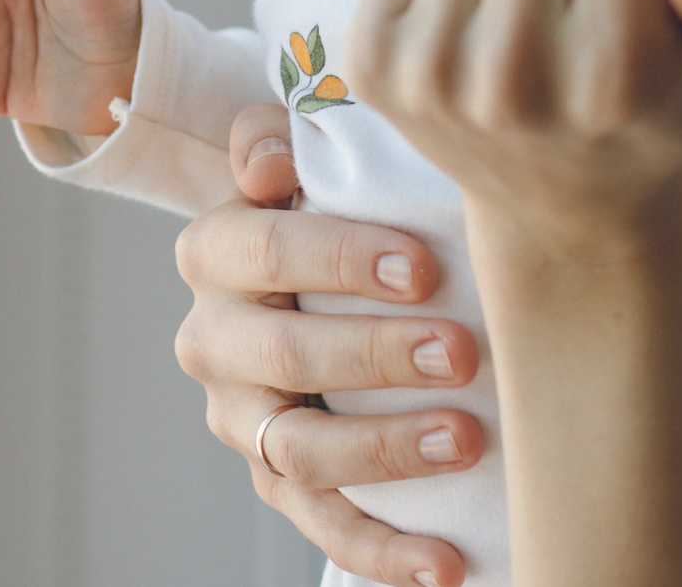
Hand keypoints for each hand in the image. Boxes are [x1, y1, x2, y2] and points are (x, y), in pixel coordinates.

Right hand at [172, 107, 484, 586]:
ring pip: (300, 449)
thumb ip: (277, 137)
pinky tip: (445, 566)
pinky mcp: (277, 481)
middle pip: (286, 353)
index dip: (342, 259)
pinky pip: (322, 525)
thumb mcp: (296, 159)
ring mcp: (244, 419)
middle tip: (463, 352)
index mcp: (215, 251)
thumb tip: (271, 161)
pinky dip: (381, 553)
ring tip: (466, 440)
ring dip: (385, 451)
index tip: (425, 268)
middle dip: (378, 355)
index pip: (267, 250)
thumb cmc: (322, 206)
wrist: (303, 278)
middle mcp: (215, 339)